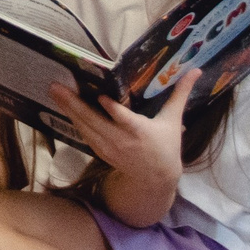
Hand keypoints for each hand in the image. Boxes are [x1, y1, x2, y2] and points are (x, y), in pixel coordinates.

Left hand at [56, 67, 194, 183]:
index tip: (101, 98)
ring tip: (54, 91)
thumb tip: (196, 71)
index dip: (113, 111)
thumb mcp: (173, 121)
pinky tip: (62, 106)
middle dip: (74, 104)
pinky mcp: (100, 150)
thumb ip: (180, 94)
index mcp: (141, 132)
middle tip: (57, 86)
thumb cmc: (166, 146)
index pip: (125, 120)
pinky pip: (84, 133)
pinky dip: (73, 119)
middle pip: (95, 122)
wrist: (155, 178)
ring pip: (85, 126)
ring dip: (68, 109)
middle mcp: (121, 140)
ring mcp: (108, 146)